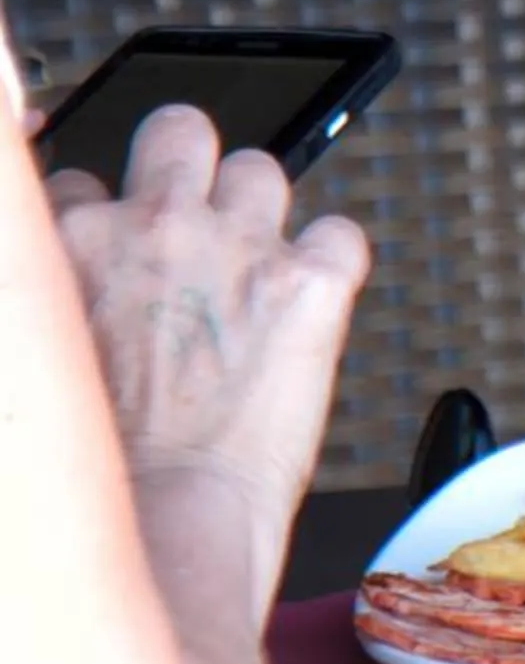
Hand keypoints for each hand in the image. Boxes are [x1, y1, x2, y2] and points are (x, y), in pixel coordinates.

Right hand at [47, 106, 369, 503]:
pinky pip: (342, 236)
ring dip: (261, 213)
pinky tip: (315, 303)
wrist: (162, 532)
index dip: (105, 224)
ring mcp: (237, 249)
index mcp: (64, 245)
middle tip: (196, 223)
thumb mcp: (44, 362)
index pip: (78, 182)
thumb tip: (83, 297)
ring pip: (262, 171)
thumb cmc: (97, 476)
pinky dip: (332, 264)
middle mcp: (151, 228)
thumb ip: (60, 305)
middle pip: (179, 131)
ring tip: (256, 273)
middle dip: (188, 166)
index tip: (119, 264)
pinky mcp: (312, 284)